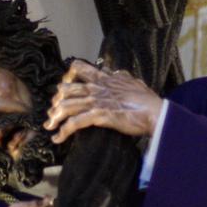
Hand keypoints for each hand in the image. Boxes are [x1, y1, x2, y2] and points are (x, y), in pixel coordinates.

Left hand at [44, 60, 161, 144]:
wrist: (156, 112)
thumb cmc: (148, 100)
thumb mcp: (133, 82)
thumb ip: (120, 77)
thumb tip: (112, 71)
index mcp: (104, 79)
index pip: (79, 68)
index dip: (67, 76)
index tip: (63, 88)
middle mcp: (97, 88)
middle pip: (66, 89)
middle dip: (56, 101)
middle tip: (52, 113)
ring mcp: (97, 101)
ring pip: (66, 105)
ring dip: (54, 117)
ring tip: (49, 127)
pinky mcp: (99, 116)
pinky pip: (75, 123)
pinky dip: (63, 131)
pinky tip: (57, 139)